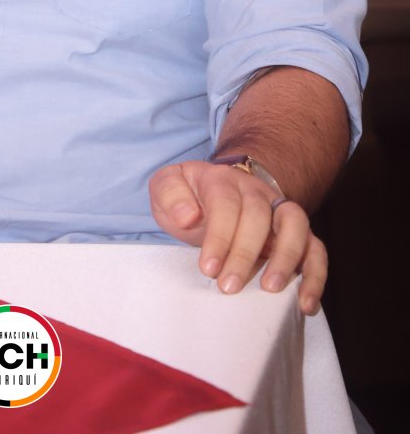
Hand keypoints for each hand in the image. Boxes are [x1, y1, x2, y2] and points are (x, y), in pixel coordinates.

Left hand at [149, 159, 326, 315]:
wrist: (215, 191)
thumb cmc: (190, 197)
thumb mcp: (168, 187)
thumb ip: (170, 194)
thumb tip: (188, 215)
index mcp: (222, 180)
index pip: (226, 204)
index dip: (219, 236)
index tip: (207, 268)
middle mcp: (256, 192)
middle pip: (259, 215)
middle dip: (245, 253)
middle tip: (228, 287)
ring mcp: (279, 211)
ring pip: (296, 224)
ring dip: (287, 257)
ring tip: (271, 289)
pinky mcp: (297, 234)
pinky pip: (316, 249)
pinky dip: (315, 275)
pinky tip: (305, 304)